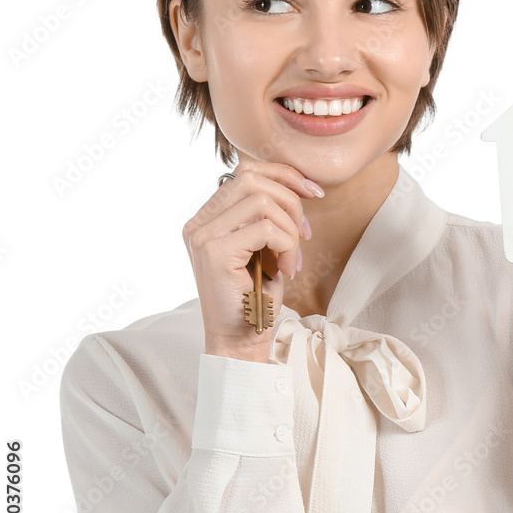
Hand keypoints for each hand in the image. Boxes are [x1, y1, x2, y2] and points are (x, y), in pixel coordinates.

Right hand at [181, 157, 322, 360]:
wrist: (240, 340)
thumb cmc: (255, 296)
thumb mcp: (263, 246)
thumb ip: (266, 215)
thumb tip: (297, 182)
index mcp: (207, 218)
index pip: (244, 172)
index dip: (284, 175)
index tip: (313, 193)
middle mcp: (199, 224)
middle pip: (252, 179)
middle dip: (291, 200)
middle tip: (305, 233)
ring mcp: (203, 237)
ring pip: (262, 201)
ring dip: (290, 228)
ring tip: (293, 257)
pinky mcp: (215, 253)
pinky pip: (267, 229)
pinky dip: (287, 246)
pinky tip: (286, 270)